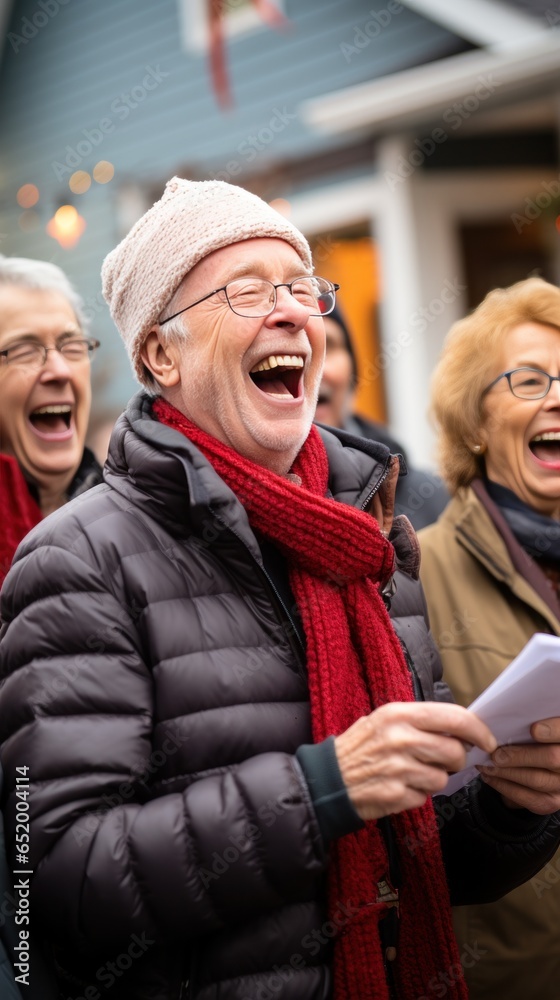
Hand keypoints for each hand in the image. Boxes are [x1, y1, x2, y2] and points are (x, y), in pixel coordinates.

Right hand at [334, 702, 496, 821]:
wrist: (328, 779)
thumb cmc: (361, 747)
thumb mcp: (385, 720)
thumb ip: (421, 721)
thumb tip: (462, 729)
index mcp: (399, 714)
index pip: (455, 717)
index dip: (479, 730)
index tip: (488, 741)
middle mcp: (400, 738)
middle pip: (455, 752)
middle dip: (455, 760)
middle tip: (441, 760)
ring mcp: (398, 768)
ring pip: (443, 778)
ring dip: (433, 780)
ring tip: (411, 773)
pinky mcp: (396, 795)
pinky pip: (425, 797)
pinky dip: (417, 795)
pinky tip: (399, 787)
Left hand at [477, 717, 559, 814]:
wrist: (537, 769)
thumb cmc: (530, 740)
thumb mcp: (536, 727)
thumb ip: (529, 721)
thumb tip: (509, 714)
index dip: (553, 731)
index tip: (534, 729)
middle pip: (553, 758)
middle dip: (520, 756)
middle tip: (495, 753)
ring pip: (537, 779)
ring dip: (506, 772)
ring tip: (486, 765)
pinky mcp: (551, 803)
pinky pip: (528, 798)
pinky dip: (504, 787)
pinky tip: (489, 778)